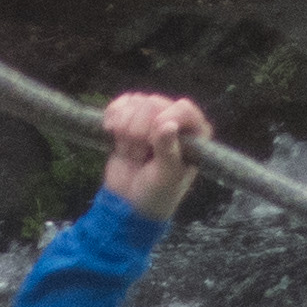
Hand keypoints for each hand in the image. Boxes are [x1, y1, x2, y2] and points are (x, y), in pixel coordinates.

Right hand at [100, 90, 211, 219]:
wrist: (128, 203)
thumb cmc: (157, 194)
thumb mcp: (167, 177)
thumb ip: (168, 151)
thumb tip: (168, 125)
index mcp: (194, 133)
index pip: (183, 109)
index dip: (163, 120)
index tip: (151, 142)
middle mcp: (176, 120)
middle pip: (154, 103)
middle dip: (139, 130)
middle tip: (139, 156)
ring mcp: (152, 117)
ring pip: (135, 102)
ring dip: (126, 129)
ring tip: (131, 153)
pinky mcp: (130, 117)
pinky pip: (120, 104)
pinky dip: (113, 116)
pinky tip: (111, 131)